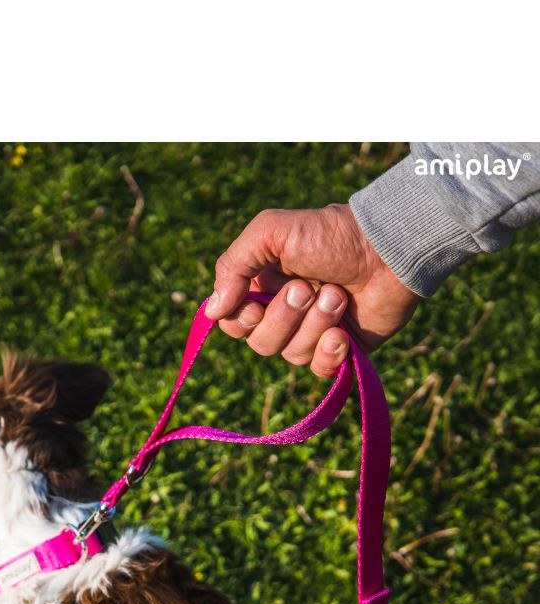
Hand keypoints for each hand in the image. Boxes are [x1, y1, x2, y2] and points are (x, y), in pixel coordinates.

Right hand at [206, 203, 419, 377]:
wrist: (390, 246)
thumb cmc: (330, 234)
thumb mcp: (271, 232)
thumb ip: (232, 266)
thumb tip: (213, 312)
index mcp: (262, 287)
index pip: (233, 323)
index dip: (241, 320)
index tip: (257, 304)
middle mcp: (283, 313)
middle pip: (260, 343)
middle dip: (284, 318)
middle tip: (308, 288)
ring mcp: (312, 332)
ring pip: (290, 355)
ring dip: (315, 325)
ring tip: (338, 296)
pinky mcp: (341, 348)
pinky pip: (319, 370)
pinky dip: (328, 354)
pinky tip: (343, 334)